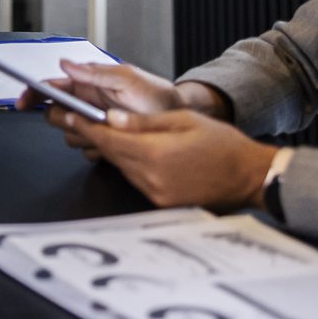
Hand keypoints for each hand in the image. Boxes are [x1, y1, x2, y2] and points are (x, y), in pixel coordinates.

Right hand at [16, 60, 184, 157]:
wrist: (177, 120)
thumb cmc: (156, 95)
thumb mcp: (127, 78)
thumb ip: (95, 72)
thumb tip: (65, 64)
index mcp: (87, 84)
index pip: (50, 87)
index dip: (32, 94)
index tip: (23, 103)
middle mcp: (86, 104)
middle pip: (54, 114)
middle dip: (66, 118)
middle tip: (85, 118)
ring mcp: (93, 125)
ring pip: (69, 135)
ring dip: (85, 134)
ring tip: (108, 128)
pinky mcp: (102, 143)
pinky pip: (86, 151)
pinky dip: (98, 149)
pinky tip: (115, 141)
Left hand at [62, 107, 277, 210]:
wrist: (249, 176)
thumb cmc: (222, 145)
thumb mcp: (181, 121)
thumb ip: (143, 122)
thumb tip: (111, 118)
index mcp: (155, 154)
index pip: (108, 139)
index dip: (85, 126)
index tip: (68, 115)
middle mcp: (152, 178)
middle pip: (111, 154)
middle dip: (92, 136)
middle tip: (72, 118)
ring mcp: (156, 194)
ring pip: (122, 167)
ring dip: (111, 150)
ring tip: (99, 131)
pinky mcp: (162, 203)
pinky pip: (136, 179)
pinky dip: (129, 164)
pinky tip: (131, 152)